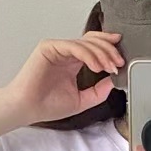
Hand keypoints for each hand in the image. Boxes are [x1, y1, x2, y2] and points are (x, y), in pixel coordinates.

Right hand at [3, 33, 123, 126]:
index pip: (94, 48)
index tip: (121, 61)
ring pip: (85, 43)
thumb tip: (114, 81)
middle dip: (109, 50)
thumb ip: (98, 91)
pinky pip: (73, 46)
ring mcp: (57, 48)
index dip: (109, 49)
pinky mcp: (49, 47)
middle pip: (92, 41)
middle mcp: (66, 52)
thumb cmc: (48, 105)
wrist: (28, 109)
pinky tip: (97, 66)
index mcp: (73, 61)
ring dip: (101, 53)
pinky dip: (88, 55)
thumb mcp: (82, 100)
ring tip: (110, 67)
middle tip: (119, 62)